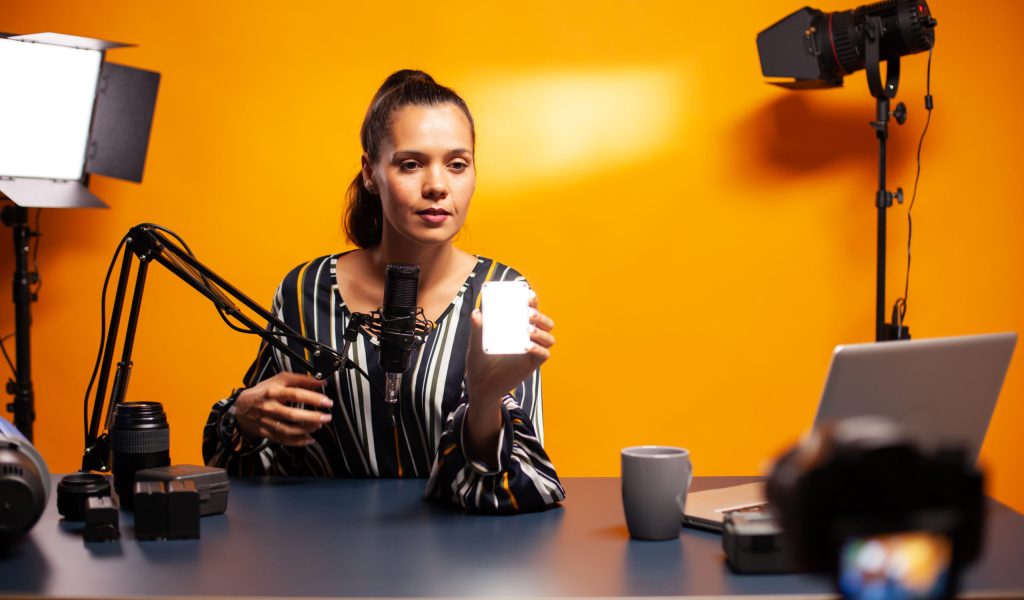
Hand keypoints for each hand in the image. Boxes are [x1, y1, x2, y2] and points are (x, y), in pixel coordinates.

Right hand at [234, 372, 332, 445]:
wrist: (242, 406)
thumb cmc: (264, 391)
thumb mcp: (280, 380)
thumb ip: (301, 379)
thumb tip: (321, 382)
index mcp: (273, 392)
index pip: (295, 394)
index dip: (313, 398)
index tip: (327, 401)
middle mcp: (269, 407)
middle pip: (292, 415)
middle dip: (312, 417)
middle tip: (326, 417)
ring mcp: (266, 422)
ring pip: (288, 430)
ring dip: (306, 430)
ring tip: (318, 426)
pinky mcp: (266, 433)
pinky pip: (283, 440)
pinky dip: (297, 442)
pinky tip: (309, 439)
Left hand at [466, 292, 554, 408]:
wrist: (480, 385)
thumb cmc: (479, 362)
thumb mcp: (475, 344)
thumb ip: (477, 329)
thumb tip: (476, 312)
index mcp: (516, 327)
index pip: (530, 310)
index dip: (533, 301)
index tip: (528, 295)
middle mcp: (528, 336)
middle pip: (545, 322)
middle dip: (540, 316)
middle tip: (528, 313)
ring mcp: (532, 350)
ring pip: (548, 338)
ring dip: (541, 332)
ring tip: (528, 330)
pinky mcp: (532, 364)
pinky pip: (543, 355)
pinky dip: (538, 349)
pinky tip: (527, 346)